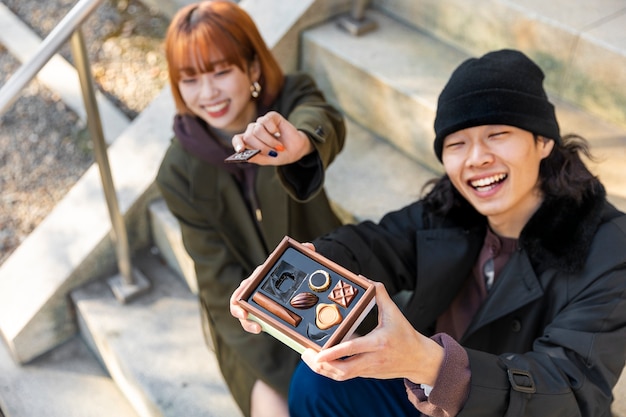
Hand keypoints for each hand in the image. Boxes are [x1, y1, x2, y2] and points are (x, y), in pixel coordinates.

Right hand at [229, 245, 315, 332]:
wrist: (290, 275)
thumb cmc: (286, 268)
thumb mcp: (292, 260)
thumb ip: (300, 252)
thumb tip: (309, 246)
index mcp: (257, 279)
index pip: (242, 289)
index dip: (238, 301)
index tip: (243, 309)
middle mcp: (253, 291)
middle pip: (238, 304)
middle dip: (239, 313)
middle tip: (247, 319)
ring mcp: (257, 303)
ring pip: (246, 315)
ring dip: (248, 323)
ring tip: (257, 329)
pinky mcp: (264, 312)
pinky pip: (258, 320)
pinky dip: (259, 325)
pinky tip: (265, 329)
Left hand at [231, 111, 313, 164]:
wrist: (296, 149)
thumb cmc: (280, 154)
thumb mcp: (269, 160)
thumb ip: (258, 158)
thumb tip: (247, 157)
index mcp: (249, 142)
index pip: (237, 139)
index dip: (237, 143)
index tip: (241, 150)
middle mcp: (253, 131)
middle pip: (248, 136)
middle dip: (260, 147)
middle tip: (272, 152)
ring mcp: (261, 123)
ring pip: (257, 129)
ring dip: (269, 141)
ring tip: (278, 146)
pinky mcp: (271, 116)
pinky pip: (266, 120)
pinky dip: (273, 129)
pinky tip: (278, 133)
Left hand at [301, 282, 443, 385]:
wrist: (419, 359)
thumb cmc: (406, 335)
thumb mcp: (394, 312)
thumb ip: (379, 294)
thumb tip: (363, 279)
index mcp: (378, 343)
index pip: (353, 349)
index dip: (334, 352)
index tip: (318, 353)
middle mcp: (372, 359)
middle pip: (343, 370)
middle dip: (321, 365)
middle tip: (307, 354)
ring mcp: (368, 370)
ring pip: (341, 376)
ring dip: (323, 369)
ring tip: (308, 357)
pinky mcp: (366, 374)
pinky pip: (345, 375)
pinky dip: (331, 370)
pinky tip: (320, 361)